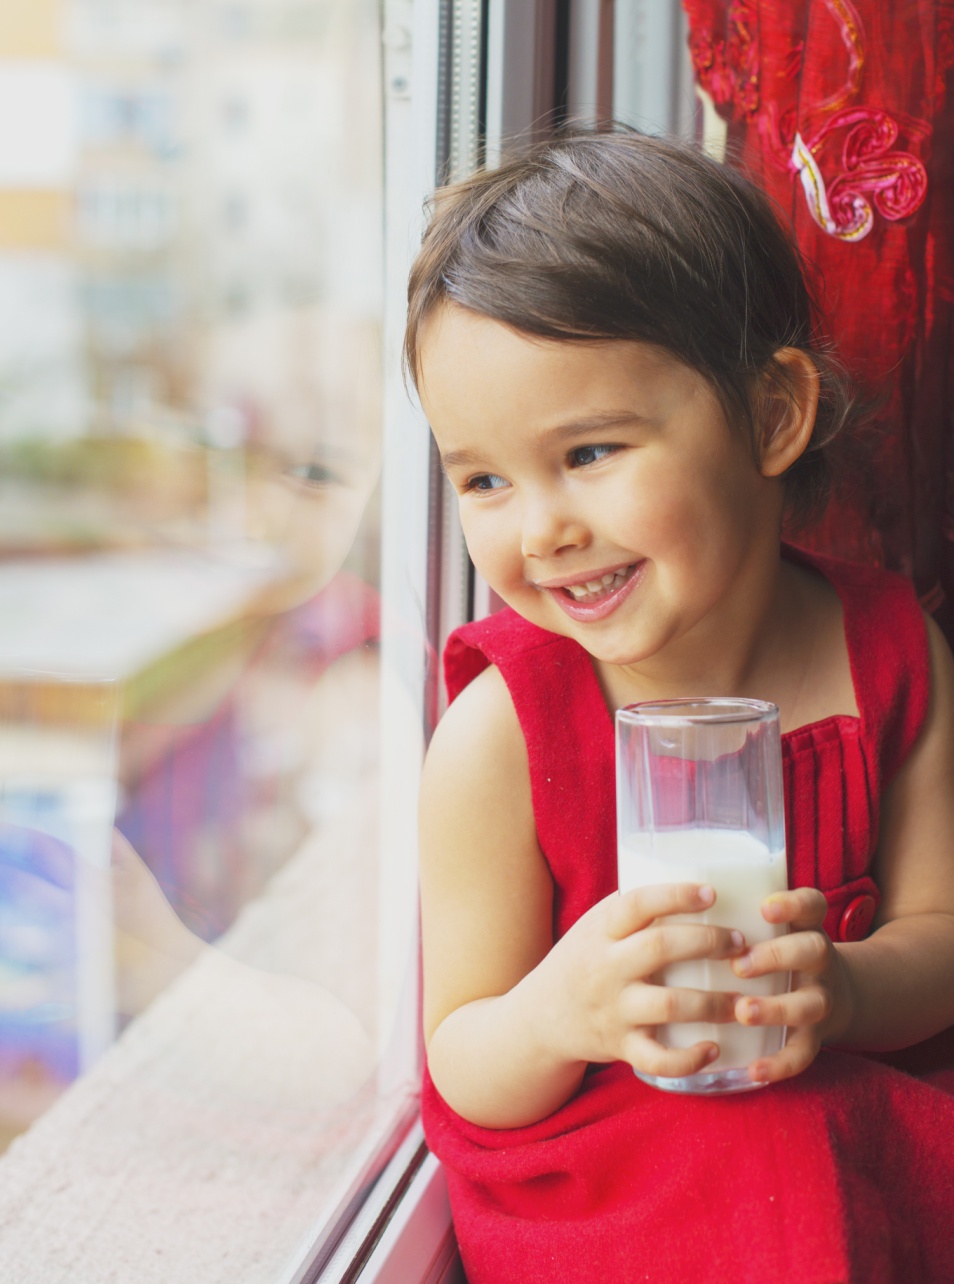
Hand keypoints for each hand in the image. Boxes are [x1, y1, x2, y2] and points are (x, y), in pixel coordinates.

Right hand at [541, 882, 747, 1080]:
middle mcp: (606, 967)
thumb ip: (631, 908)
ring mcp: (614, 1009)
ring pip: (670, 1005)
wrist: (541, 1016)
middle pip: (660, 948)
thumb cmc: (581, 961)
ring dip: (714, 1003)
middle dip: (708, 942)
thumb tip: (691, 877)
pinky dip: (689, 1058)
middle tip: (740, 943)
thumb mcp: (594, 926)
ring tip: (743, 999)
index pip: (638, 904)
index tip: (711, 893)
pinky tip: (714, 1048)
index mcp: (602, 931)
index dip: (676, 896)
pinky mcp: (620, 1046)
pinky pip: (657, 1059)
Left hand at [730, 886, 843, 1082]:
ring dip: (776, 1008)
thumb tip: (663, 896)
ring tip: (742, 1011)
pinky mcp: (814, 1036)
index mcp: (803, 926)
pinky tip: (753, 1069)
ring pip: (811, 1003)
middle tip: (739, 964)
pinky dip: (780, 1063)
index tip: (764, 907)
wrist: (823, 994)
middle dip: (776, 956)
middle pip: (813, 950)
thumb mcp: (765, 927)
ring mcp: (819, 998)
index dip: (793, 903)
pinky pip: (804, 1053)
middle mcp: (817, 960)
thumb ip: (731, 913)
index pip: (812, 904)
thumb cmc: (771, 951)